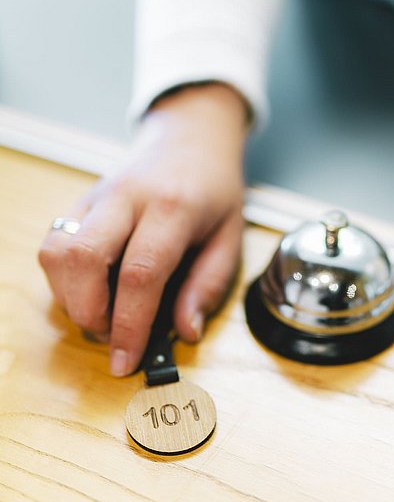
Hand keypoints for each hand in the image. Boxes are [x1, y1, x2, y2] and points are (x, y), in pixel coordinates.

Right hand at [39, 84, 247, 375]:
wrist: (191, 138)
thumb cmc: (214, 190)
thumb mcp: (231, 237)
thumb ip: (207, 286)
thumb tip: (184, 332)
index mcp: (173, 208)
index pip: (140, 274)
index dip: (129, 326)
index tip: (127, 362)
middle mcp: (127, 198)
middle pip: (83, 260)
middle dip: (89, 315)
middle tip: (112, 337)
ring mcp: (97, 195)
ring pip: (57, 251)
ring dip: (70, 298)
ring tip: (102, 314)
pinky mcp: (79, 200)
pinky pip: (53, 243)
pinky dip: (63, 279)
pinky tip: (90, 290)